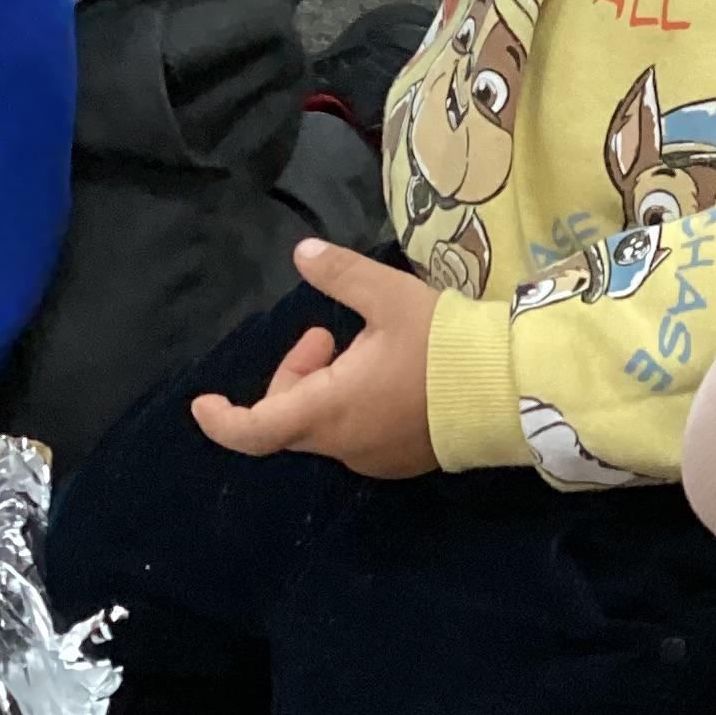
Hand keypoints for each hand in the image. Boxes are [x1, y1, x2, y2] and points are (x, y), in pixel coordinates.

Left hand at [192, 241, 439, 477]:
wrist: (511, 388)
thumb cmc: (443, 344)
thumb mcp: (390, 296)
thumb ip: (341, 275)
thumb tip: (302, 253)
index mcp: (328, 408)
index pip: (253, 429)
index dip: (220, 419)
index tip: (204, 402)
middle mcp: (343, 444)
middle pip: (289, 418)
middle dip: (295, 375)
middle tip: (325, 335)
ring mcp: (373, 458)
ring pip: (325, 426)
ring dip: (326, 389)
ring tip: (364, 348)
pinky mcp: (401, 461)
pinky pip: (357, 436)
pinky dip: (354, 407)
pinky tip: (391, 376)